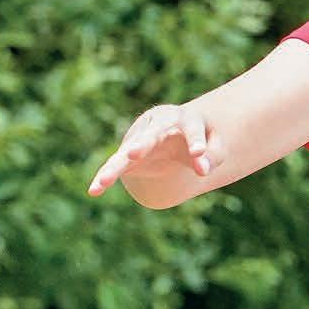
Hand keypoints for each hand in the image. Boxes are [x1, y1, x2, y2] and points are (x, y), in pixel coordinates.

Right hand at [87, 102, 217, 195]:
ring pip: (126, 152)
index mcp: (183, 118)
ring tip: (104, 181)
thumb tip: (201, 170)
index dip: (195, 141)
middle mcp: (158, 124)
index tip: (197, 154)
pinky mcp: (128, 154)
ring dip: (115, 167)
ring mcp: (140, 138)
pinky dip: (105, 177)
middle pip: (150, 133)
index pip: (191, 128)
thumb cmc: (201, 139)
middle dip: (142, 143)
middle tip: (134, 153)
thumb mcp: (214, 146)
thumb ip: (212, 156)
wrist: (179, 132)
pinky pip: (115, 166)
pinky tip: (94, 191)